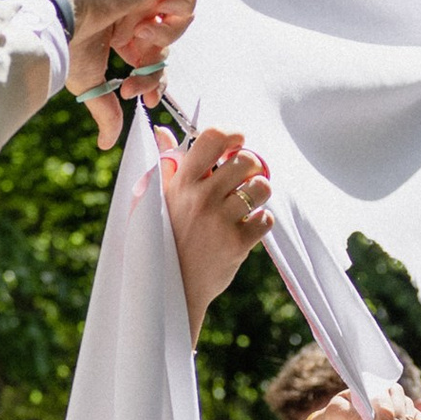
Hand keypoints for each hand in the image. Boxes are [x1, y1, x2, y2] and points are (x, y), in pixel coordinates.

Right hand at [43, 0, 196, 147]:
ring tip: (141, 36)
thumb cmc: (70, 48)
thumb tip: (107, 144)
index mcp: (123, 36)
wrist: (64, 19)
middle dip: (156, 69)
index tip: (145, 99)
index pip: (154, 59)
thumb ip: (107, 112)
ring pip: (182, 19)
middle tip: (134, 80)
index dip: (155, 81)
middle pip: (168, 46)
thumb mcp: (91, 86)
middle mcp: (137, 15)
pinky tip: (152, 19)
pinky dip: (179, 9)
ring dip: (167, 36)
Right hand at [157, 126, 272, 337]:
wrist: (169, 289)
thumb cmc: (162, 238)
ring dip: (259, 193)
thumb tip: (162, 130)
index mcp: (181, 182)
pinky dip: (260, 223)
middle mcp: (201, 198)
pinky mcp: (237, 244)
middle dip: (251, 166)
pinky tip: (245, 229)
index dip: (232, 135)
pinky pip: (266, 219)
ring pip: (262, 187)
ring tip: (246, 204)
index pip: (213, 137)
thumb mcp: (155, 198)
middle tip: (243, 179)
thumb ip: (164, 163)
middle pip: (246, 159)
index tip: (235, 144)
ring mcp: (220, 221)